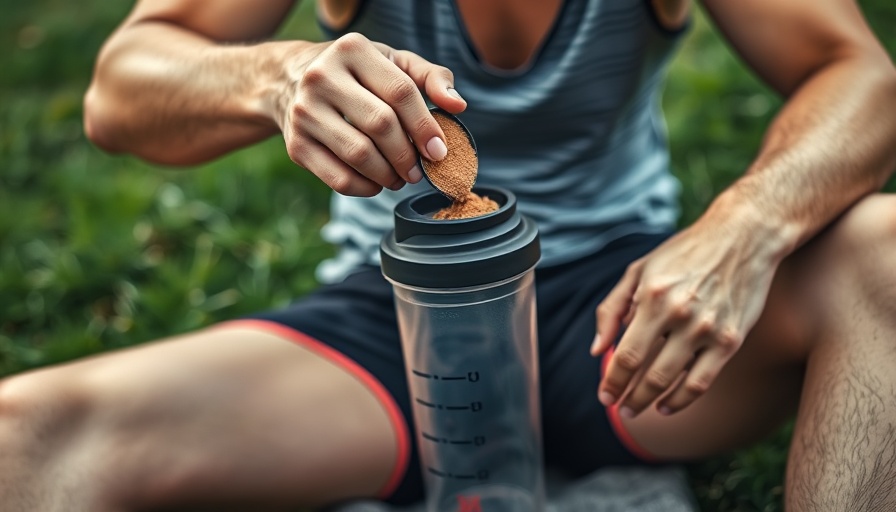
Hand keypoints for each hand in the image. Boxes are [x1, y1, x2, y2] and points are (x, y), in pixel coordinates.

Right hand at [276, 33, 465, 196]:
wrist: (290, 80)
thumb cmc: (356, 73)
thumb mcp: (392, 62)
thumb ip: (430, 78)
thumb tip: (458, 105)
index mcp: (352, 49)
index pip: (400, 92)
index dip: (425, 126)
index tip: (439, 151)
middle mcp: (322, 77)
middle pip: (381, 125)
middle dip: (408, 155)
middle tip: (419, 170)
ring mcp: (304, 112)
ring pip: (360, 155)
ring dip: (390, 175)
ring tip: (401, 177)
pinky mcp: (296, 145)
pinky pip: (339, 179)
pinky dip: (366, 188)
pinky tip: (377, 182)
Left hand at [591, 210, 782, 416]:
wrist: (744, 236)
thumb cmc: (684, 252)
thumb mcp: (639, 270)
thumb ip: (612, 310)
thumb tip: (597, 350)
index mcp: (653, 297)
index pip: (625, 355)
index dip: (611, 381)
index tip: (604, 395)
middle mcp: (681, 315)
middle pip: (647, 374)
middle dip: (626, 396)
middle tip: (616, 407)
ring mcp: (709, 330)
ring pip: (673, 383)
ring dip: (649, 402)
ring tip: (635, 410)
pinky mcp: (732, 340)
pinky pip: (702, 382)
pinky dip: (681, 400)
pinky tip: (665, 406)